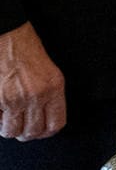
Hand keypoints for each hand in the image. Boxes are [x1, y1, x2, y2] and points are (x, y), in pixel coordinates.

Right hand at [0, 23, 65, 139]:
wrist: (8, 36)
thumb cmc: (27, 50)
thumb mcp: (49, 72)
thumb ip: (50, 96)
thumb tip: (44, 119)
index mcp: (54, 88)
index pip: (55, 124)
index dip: (46, 132)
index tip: (41, 131)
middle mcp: (36, 95)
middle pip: (32, 132)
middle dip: (25, 133)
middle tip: (21, 126)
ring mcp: (14, 98)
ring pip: (12, 131)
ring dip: (9, 128)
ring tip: (8, 119)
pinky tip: (0, 111)